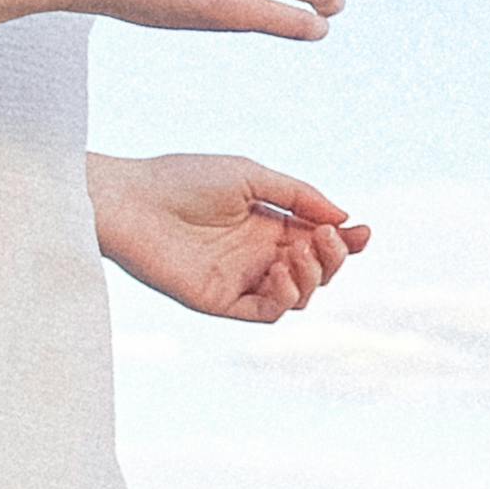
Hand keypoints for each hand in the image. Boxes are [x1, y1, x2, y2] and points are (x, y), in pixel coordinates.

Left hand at [92, 152, 364, 322]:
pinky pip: (268, 312)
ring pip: (301, 296)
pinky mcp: (220, 301)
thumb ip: (299, 196)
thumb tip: (344, 219)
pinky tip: (280, 271)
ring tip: (297, 252)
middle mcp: (256, 257)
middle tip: (322, 237)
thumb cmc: (181, 180)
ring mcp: (240, 280)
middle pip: (318, 271)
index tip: (361, 231)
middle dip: (333, 257)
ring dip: (313, 276)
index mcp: (266, 227)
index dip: (345, 241)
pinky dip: (286, 297)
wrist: (128, 200)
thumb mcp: (251, 176)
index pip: (318, 242)